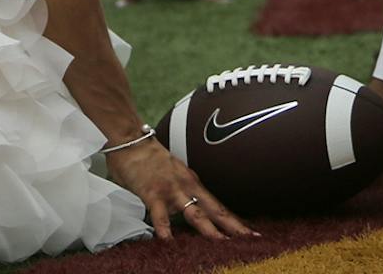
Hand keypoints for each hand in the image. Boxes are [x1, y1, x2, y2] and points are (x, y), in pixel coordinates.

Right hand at [105, 139, 255, 240]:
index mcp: (192, 182)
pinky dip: (164, 228)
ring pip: (194, 213)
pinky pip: (160, 214)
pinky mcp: (152, 192)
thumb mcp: (173, 172)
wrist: (130, 139)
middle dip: (233, 226)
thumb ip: (181, 190)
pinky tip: (168, 241)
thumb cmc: (148, 157)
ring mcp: (171, 190)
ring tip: (221, 243)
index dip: (234, 220)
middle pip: (215, 210)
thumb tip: (186, 206)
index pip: (218, 206)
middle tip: (251, 238)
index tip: (251, 232)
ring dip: (209, 229)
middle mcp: (187, 186)